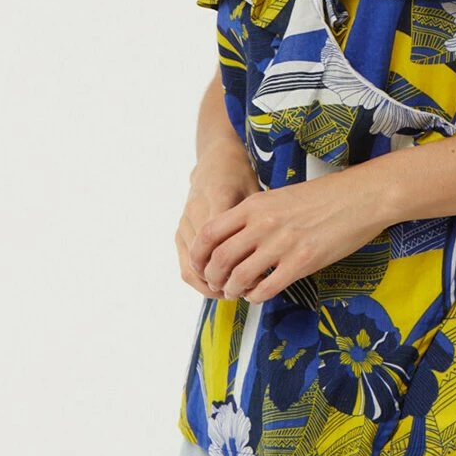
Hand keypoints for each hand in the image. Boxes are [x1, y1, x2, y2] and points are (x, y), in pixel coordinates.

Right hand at [175, 143, 259, 296]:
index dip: (239, 268)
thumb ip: (259, 219)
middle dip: (223, 282)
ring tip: (233, 293)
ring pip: (191, 268)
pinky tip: (220, 286)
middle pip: (205, 260)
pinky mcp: (179, 232)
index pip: (224, 241)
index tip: (256, 278)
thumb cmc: (240, 177)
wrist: (214, 162)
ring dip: (210, 286)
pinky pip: (185, 265)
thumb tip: (275, 253)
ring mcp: (184, 223)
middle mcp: (196, 210)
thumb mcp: (255, 192)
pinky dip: (201, 281)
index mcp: (219, 196)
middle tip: (245, 291)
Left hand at [189, 164, 389, 303]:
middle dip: (213, 277)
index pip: (210, 232)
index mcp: (255, 205)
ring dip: (233, 290)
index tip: (200, 266)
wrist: (361, 197)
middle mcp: (264, 224)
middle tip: (218, 284)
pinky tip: (259, 295)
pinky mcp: (302, 261)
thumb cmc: (324, 196)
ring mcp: (282, 243)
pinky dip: (256, 296)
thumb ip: (255, 216)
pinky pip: (267, 288)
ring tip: (237, 292)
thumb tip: (235, 240)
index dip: (199, 254)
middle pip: (220, 258)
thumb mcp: (280, 197)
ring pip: (240, 276)